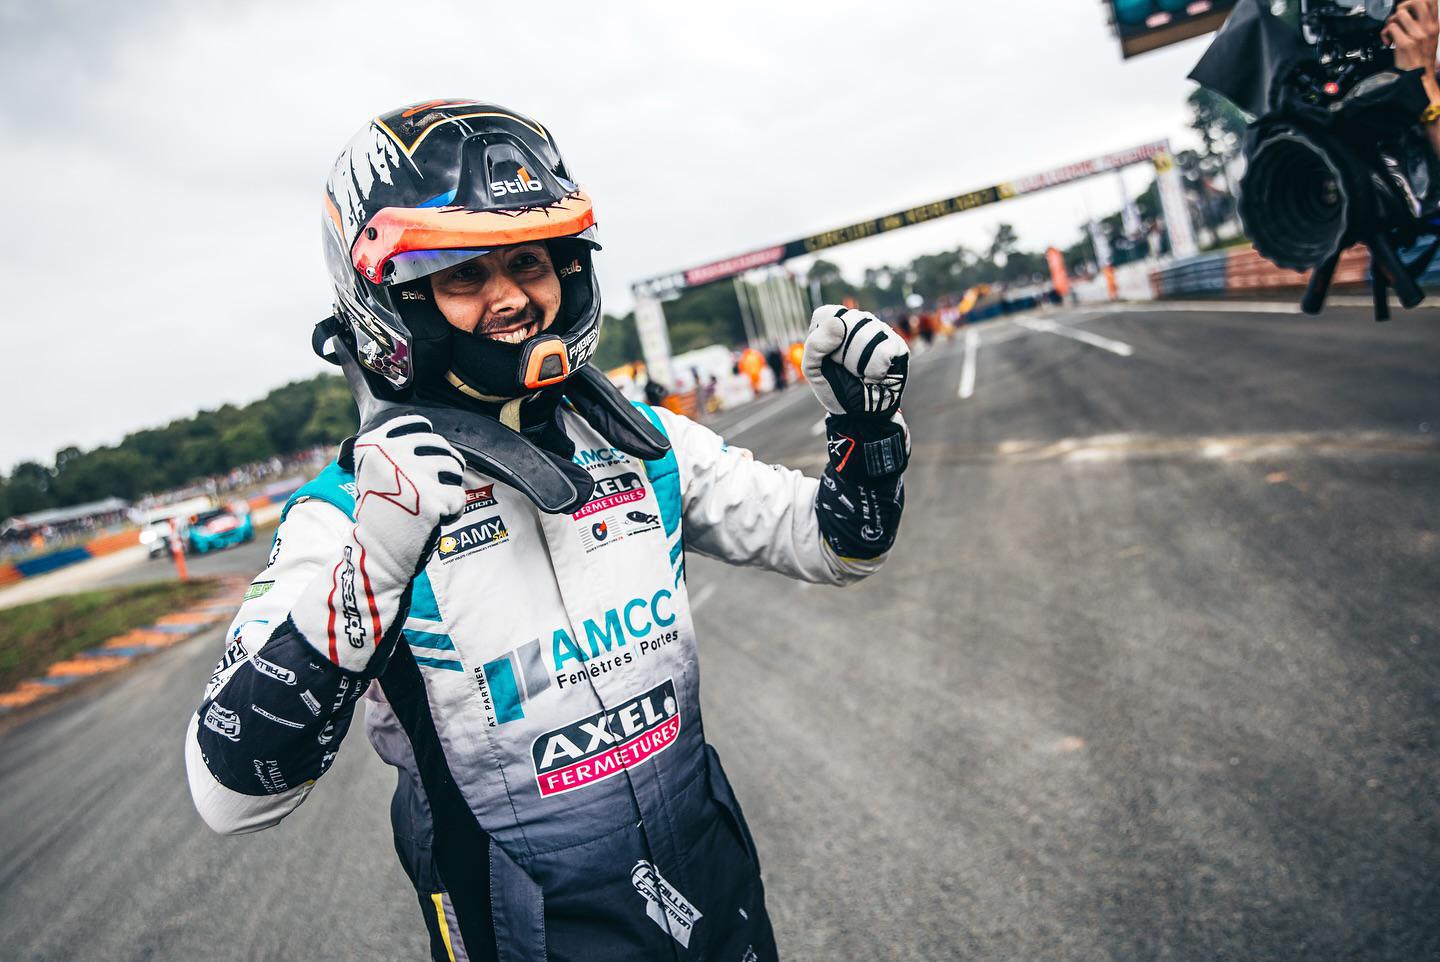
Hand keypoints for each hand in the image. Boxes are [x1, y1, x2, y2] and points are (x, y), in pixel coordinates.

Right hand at [352, 413, 465, 575]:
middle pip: (441, 446)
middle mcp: (391, 452)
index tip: (416, 469)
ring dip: (449, 488)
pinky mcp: (431, 498)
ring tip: (427, 505)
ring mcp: (412, 474)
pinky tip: (433, 521)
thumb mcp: (376, 468)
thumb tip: (430, 428)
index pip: (419, 425)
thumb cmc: (382, 510)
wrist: (376, 552)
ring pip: (455, 467)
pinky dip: (453, 512)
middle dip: (442, 471)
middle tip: (422, 494)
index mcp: (374, 441)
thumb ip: (397, 445)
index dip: (427, 447)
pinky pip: (459, 496)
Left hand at [802, 305, 908, 417]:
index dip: (823, 342)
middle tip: (846, 369)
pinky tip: (874, 377)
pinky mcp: (897, 345)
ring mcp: (880, 330)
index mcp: (836, 321)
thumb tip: (838, 324)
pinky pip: (883, 351)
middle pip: (845, 326)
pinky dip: (874, 372)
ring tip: (860, 373)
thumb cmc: (835, 387)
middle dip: (841, 356)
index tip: (827, 358)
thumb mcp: (812, 369)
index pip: (826, 316)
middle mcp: (860, 320)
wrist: (858, 413)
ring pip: (865, 338)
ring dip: (857, 366)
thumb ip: (815, 345)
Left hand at [1384, 0, 1438, 93]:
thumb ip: (1423, 23)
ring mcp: (1417, 35)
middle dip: (1403, 6)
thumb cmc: (1420, 59)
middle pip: (1416, 1)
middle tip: (1398, 17)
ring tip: (1392, 31)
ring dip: (1391, 21)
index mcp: (1434, 25)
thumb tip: (1410, 12)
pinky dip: (1385, 33)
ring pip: (1400, 14)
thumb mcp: (1429, 37)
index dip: (1416, 0)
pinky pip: (1391, 28)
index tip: (1408, 7)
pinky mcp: (1405, 43)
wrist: (1417, 77)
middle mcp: (1428, 28)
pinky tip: (1388, 41)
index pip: (1431, 0)